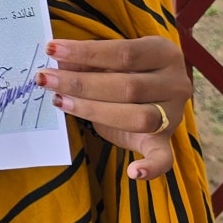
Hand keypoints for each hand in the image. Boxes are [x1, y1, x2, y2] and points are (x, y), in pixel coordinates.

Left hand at [40, 37, 190, 180]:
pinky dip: (151, 167)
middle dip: (81, 84)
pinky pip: (164, 158)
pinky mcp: (166, 141)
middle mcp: (175, 83)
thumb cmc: (125, 70)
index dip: (87, 52)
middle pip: (128, 86)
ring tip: (60, 101)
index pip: (124, 52)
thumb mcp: (110, 59)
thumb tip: (59, 59)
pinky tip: (133, 172)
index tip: (53, 50)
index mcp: (163, 53)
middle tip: (46, 79)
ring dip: (93, 111)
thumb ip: (89, 59)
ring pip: (137, 117)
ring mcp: (173, 115)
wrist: (153, 89)